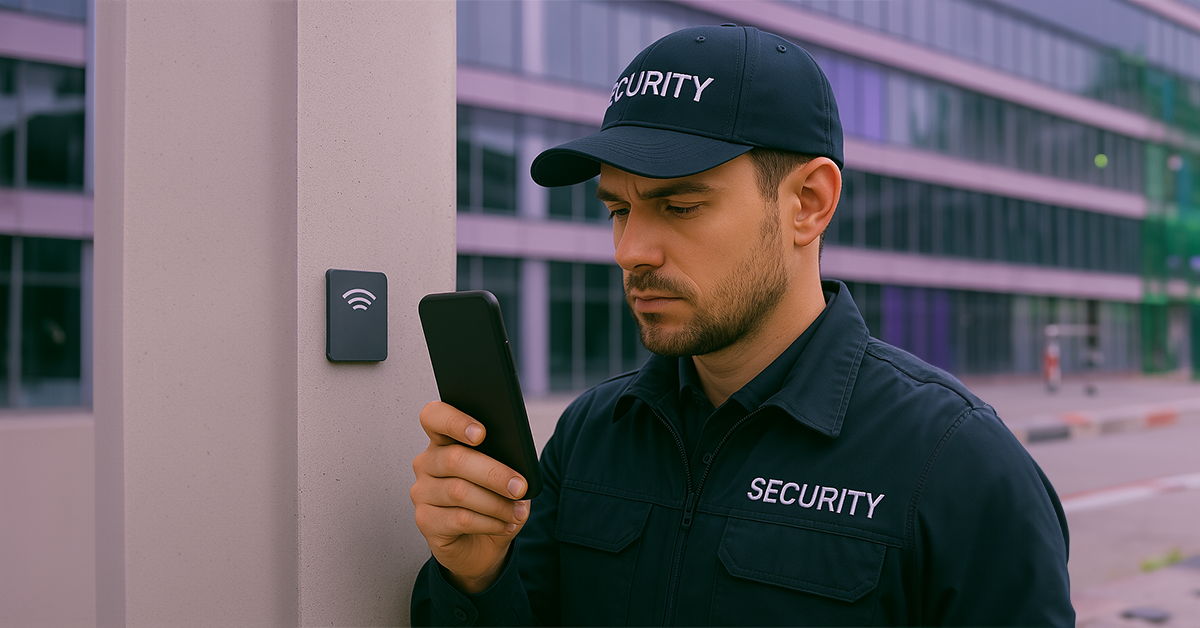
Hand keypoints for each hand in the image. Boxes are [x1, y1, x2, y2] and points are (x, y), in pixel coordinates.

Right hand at [411, 401, 531, 592]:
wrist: (481, 544)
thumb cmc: (492, 500)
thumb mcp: (505, 477)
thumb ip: (508, 463)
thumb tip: (520, 466)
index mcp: (444, 440)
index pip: (434, 417)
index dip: (455, 421)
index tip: (481, 433)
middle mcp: (427, 462)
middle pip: (454, 459)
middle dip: (493, 473)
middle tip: (520, 486)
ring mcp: (422, 492)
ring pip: (459, 491)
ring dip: (496, 503)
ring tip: (518, 511)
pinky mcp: (425, 520)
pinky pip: (460, 519)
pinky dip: (489, 522)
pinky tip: (506, 524)